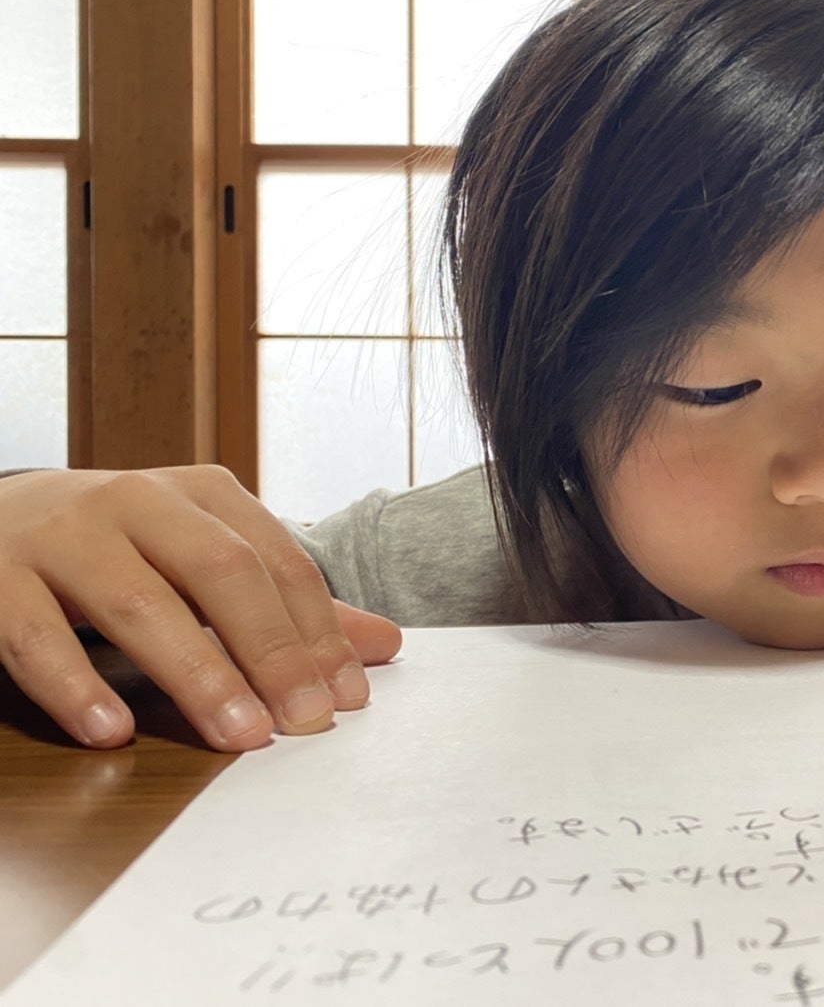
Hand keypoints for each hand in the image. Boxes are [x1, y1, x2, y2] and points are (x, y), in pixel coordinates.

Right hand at [0, 466, 401, 750]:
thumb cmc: (124, 547)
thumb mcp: (206, 560)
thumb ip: (290, 606)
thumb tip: (385, 646)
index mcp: (203, 493)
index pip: (276, 561)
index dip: (318, 630)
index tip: (346, 696)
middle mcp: (138, 500)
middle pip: (220, 573)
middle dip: (272, 651)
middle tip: (305, 720)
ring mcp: (64, 534)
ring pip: (137, 603)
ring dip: (196, 675)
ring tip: (238, 734)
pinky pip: (34, 635)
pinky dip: (77, 686)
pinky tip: (113, 730)